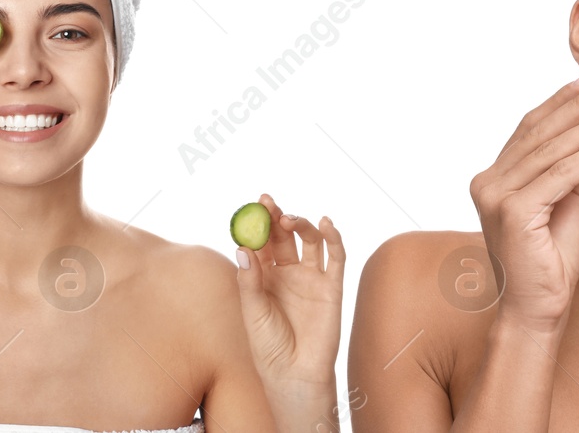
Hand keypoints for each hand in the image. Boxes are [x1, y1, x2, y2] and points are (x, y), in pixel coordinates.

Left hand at [235, 194, 344, 397]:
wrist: (295, 374)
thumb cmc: (269, 346)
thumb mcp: (253, 312)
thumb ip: (250, 280)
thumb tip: (242, 247)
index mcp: (264, 276)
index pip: (262, 242)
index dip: (260, 222)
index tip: (256, 204)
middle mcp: (288, 272)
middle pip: (284, 236)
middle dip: (278, 218)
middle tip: (270, 204)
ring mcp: (311, 277)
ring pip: (309, 241)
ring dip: (301, 224)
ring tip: (290, 220)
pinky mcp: (332, 286)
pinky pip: (336, 257)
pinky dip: (333, 238)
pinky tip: (325, 224)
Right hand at [468, 73, 578, 332]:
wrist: (536, 309)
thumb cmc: (551, 261)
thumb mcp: (570, 203)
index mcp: (494, 178)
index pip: (529, 130)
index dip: (560, 103)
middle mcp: (488, 182)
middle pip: (538, 133)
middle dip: (578, 107)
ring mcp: (496, 195)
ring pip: (551, 150)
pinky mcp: (513, 211)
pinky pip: (560, 175)